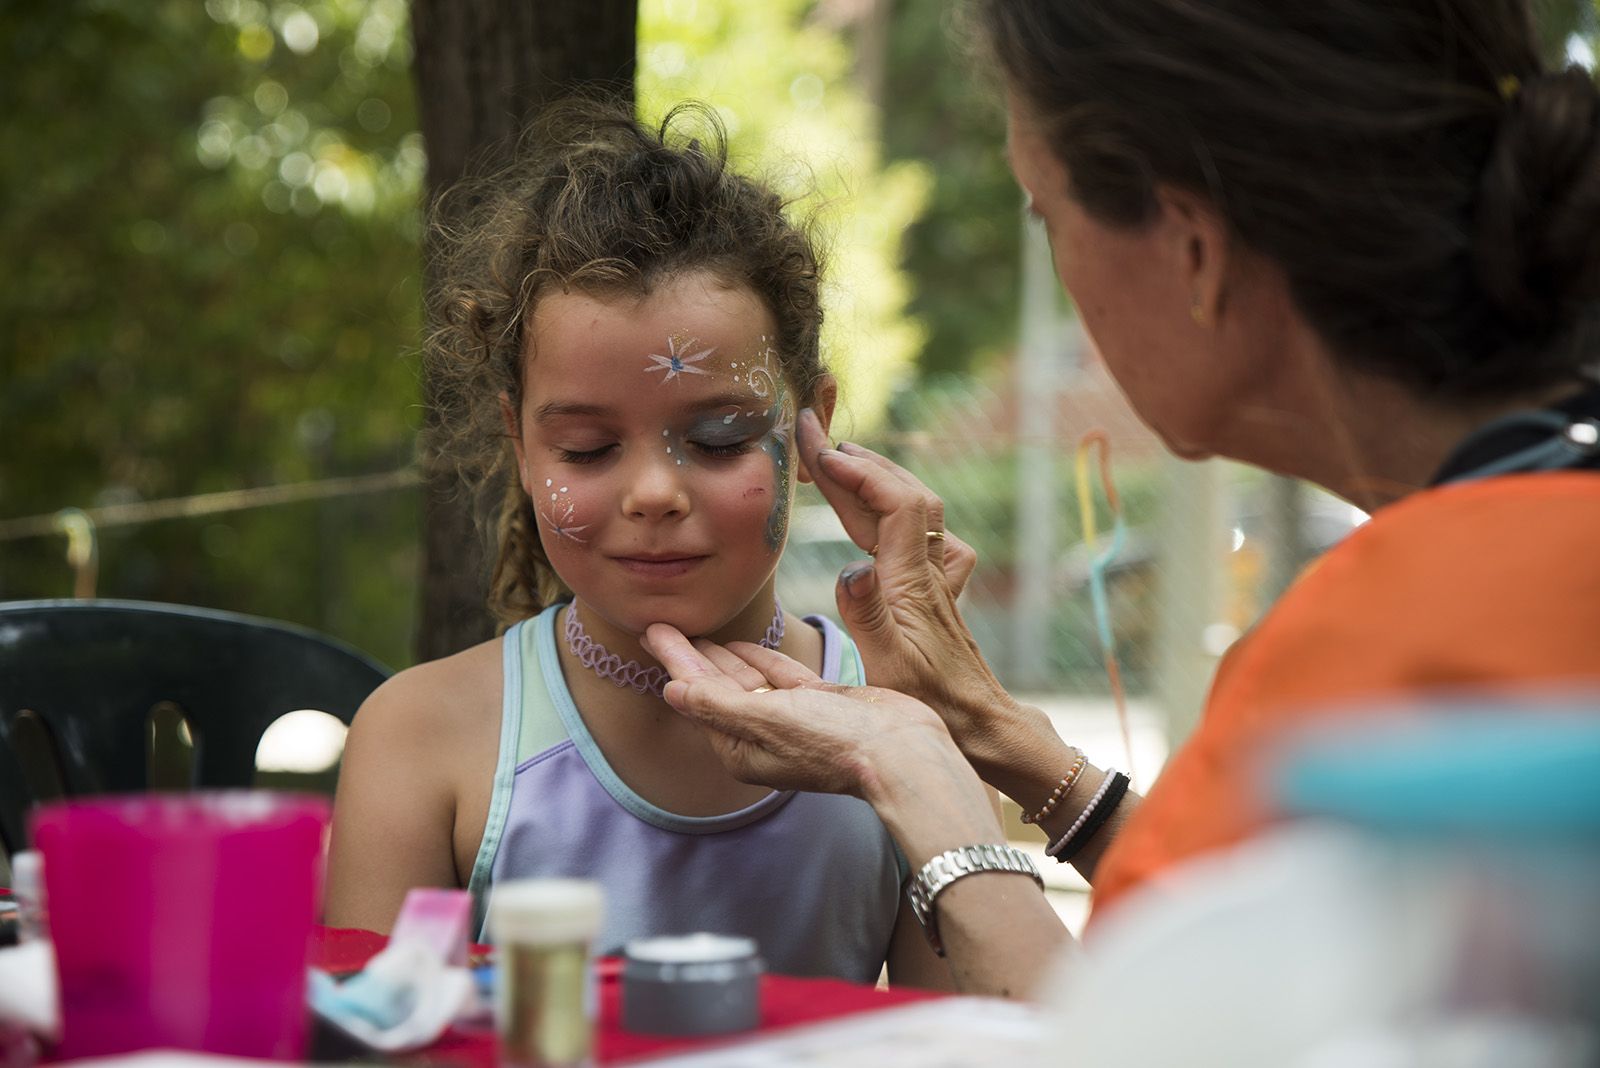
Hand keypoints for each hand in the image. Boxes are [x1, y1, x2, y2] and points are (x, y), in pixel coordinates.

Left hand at [641, 623, 960, 802]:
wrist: (902, 752)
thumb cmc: (834, 740)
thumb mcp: (768, 720)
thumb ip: (718, 703)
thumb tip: (671, 690)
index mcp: (743, 747)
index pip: (698, 695)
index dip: (674, 660)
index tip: (651, 630)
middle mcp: (764, 736)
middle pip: (717, 688)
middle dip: (692, 656)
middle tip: (665, 623)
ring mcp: (793, 721)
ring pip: (747, 681)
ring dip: (722, 656)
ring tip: (697, 629)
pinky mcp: (821, 705)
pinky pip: (780, 678)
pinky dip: (761, 660)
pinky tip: (744, 643)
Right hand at [794, 409, 1022, 754]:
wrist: (983, 728)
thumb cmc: (933, 706)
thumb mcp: (889, 669)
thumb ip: (868, 615)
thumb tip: (850, 566)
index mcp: (913, 582)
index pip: (895, 503)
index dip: (860, 471)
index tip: (819, 451)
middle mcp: (931, 571)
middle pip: (904, 494)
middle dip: (860, 460)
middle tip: (816, 437)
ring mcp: (939, 580)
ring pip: (916, 510)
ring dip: (878, 479)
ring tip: (840, 461)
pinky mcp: (939, 593)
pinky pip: (923, 533)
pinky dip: (896, 509)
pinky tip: (886, 517)